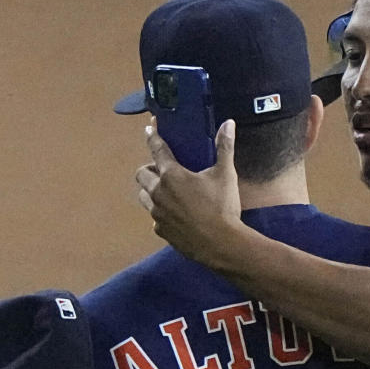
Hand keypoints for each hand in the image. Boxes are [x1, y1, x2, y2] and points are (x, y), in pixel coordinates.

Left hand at [136, 119, 245, 274]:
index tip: (149, 128)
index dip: (152, 136)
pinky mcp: (161, 231)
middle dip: (149, 169)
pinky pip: (155, 218)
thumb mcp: (225, 175)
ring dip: (151, 191)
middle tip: (162, 170)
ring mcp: (158, 214)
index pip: (156, 149)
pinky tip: (176, 215)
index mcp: (172, 175)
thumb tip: (229, 123)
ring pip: (144, 197)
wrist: (222, 245)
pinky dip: (162, 213)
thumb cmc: (223, 208)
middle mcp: (159, 193)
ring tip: (166, 192)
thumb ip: (224, 147)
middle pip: (141, 174)